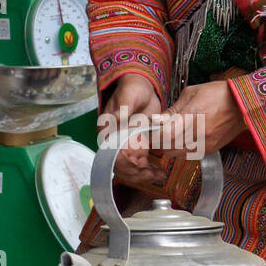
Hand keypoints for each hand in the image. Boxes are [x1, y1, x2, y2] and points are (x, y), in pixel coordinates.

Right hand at [98, 73, 166, 187]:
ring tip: (159, 176)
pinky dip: (148, 171)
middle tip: (153, 175)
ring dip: (143, 175)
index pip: (110, 152)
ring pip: (130, 168)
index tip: (139, 166)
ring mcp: (124, 145)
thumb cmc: (132, 89)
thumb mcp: (128, 96)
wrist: (142, 89)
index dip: (123, 162)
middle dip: (136, 173)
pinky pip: (139, 164)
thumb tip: (117, 120)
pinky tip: (159, 174)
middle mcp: (112, 141)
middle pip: (120, 164)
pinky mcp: (136, 146)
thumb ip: (124, 109)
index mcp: (106, 130)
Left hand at [154, 80, 246, 158]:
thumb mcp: (191, 94)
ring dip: (171, 148)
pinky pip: (190, 156)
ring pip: (178, 155)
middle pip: (169, 148)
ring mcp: (205, 143)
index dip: (156, 134)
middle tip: (161, 134)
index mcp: (192, 116)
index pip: (165, 135)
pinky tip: (185, 139)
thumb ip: (172, 109)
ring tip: (173, 137)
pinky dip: (183, 150)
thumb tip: (157, 120)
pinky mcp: (211, 149)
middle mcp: (198, 133)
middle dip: (161, 142)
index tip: (154, 129)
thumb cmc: (217, 94)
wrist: (242, 104)